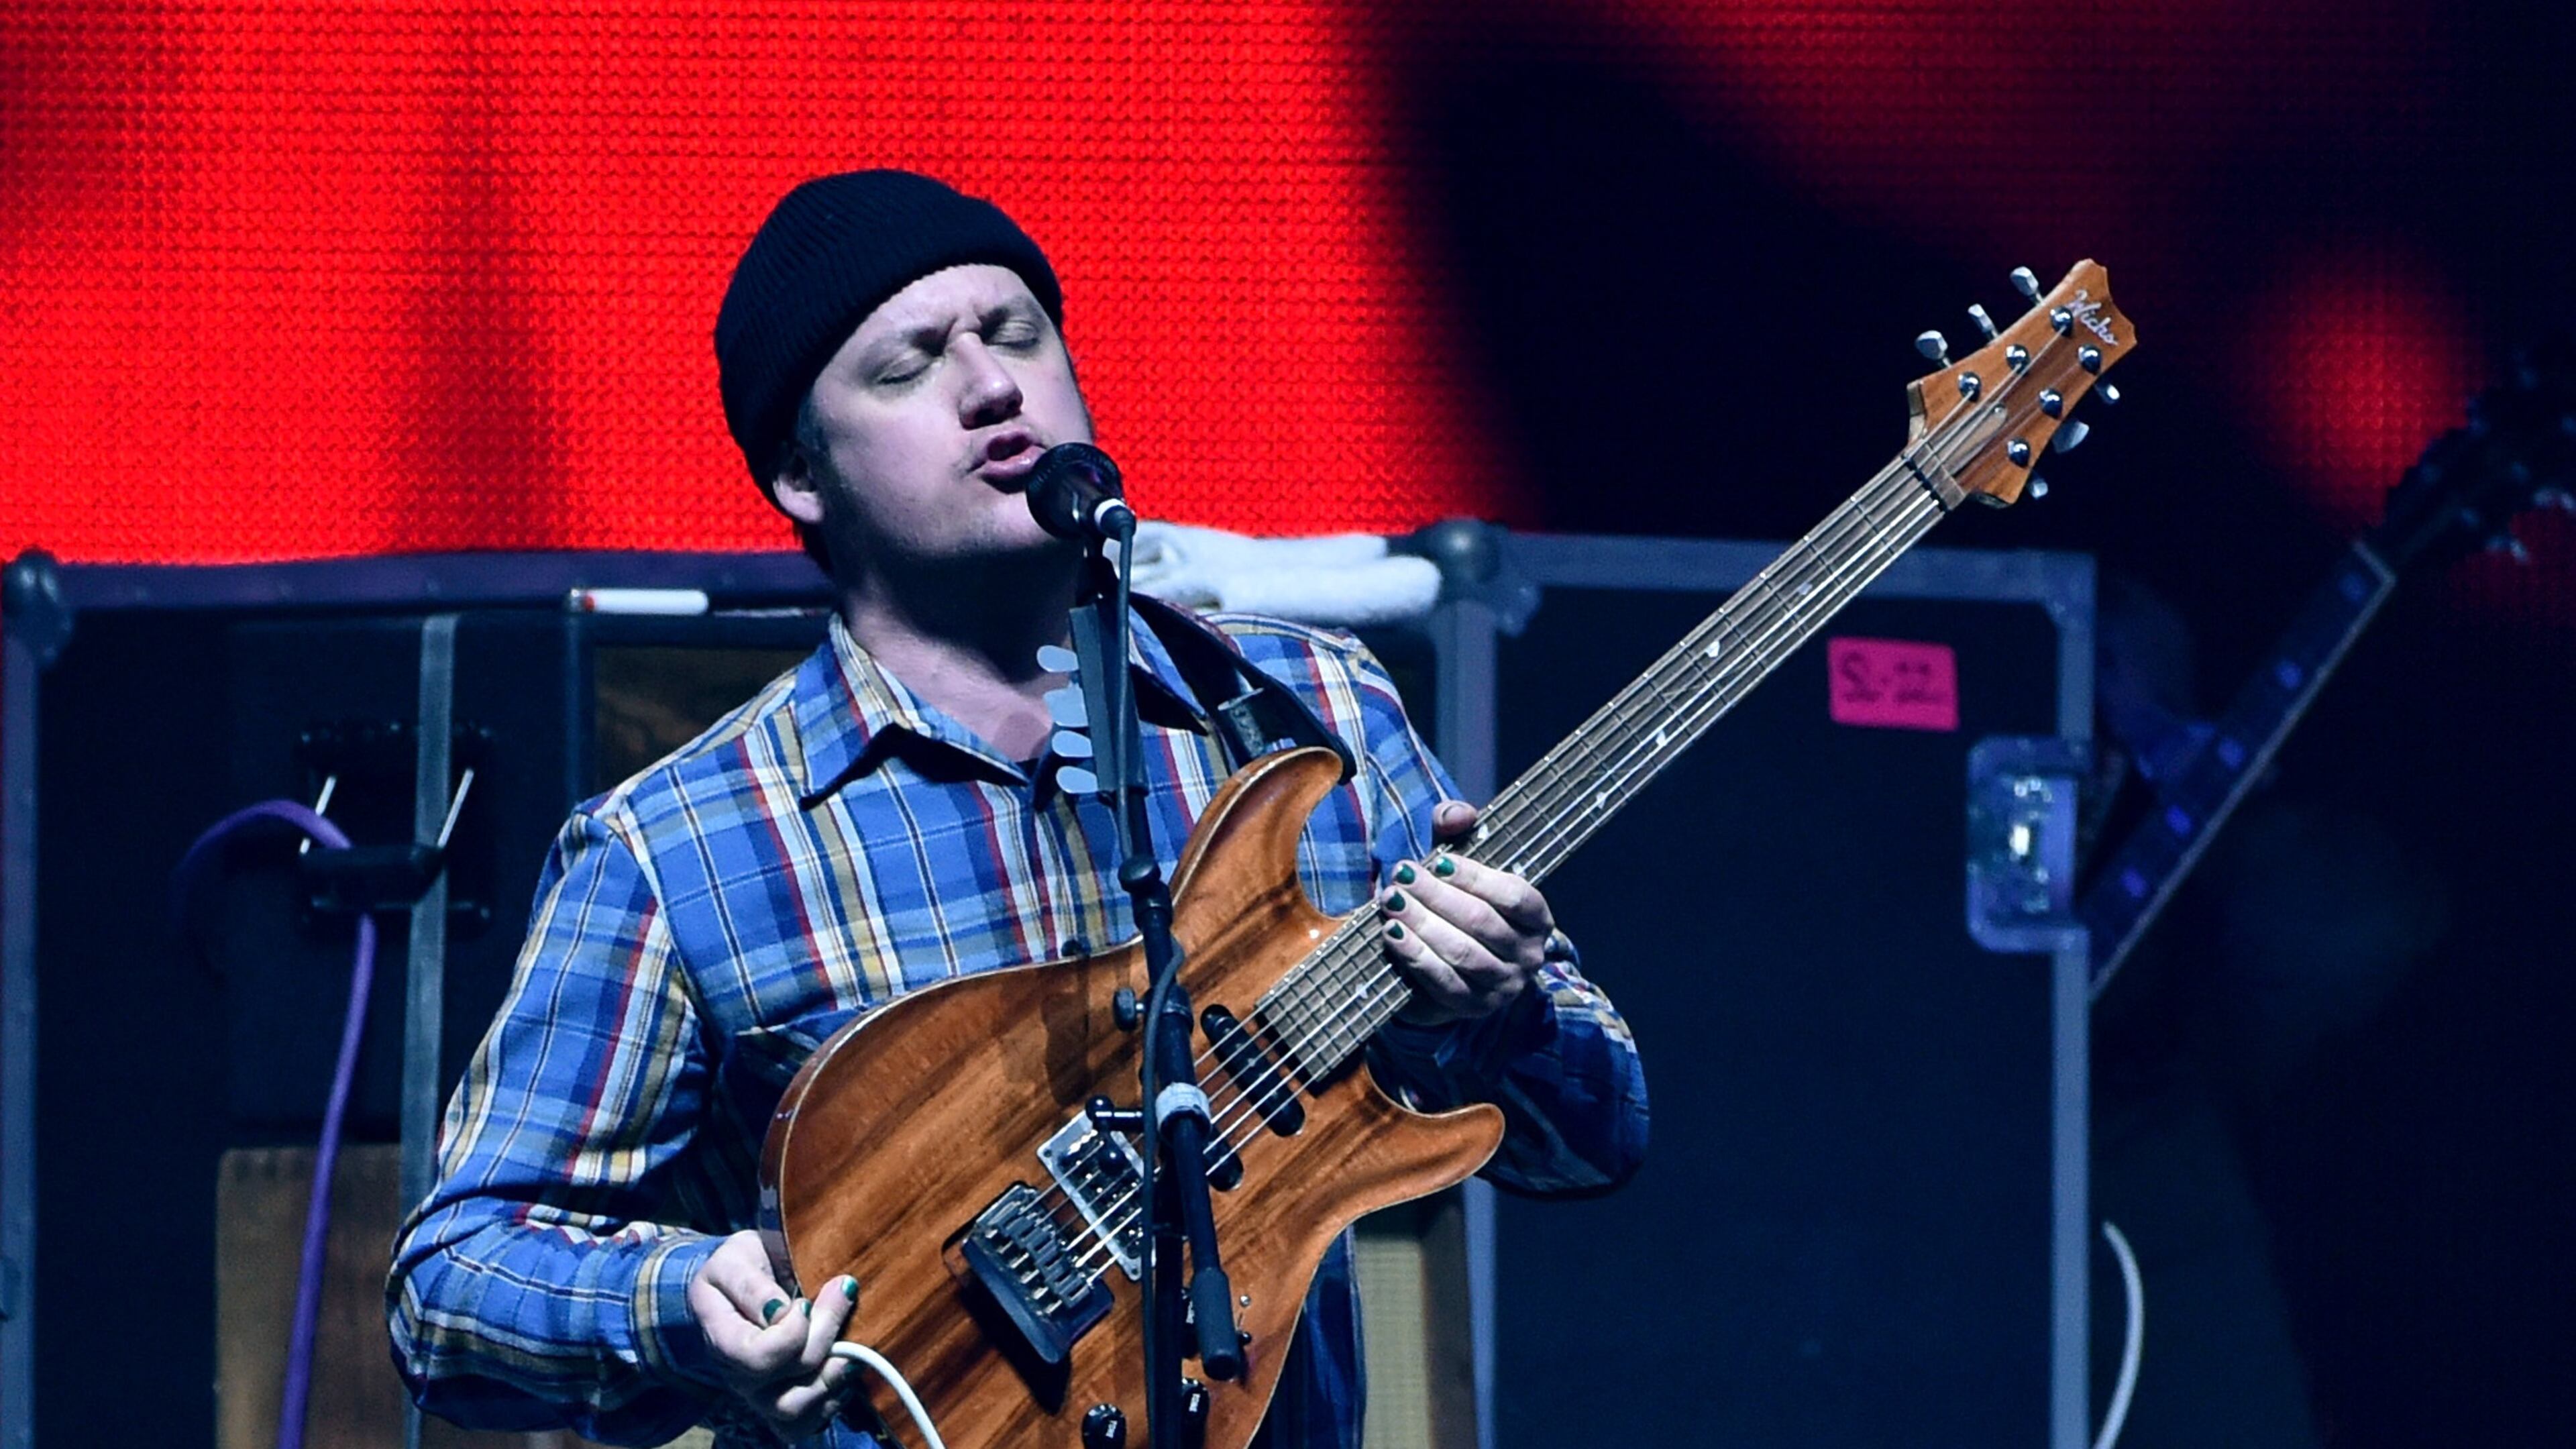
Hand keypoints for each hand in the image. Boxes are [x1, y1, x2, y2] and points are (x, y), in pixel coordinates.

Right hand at [686, 1230, 861, 1437]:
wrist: (738, 1282)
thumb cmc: (739, 1266)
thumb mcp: (735, 1258)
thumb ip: (752, 1285)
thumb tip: (783, 1312)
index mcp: (720, 1337)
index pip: (755, 1357)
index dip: (791, 1333)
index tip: (807, 1301)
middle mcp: (736, 1376)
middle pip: (783, 1387)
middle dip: (825, 1339)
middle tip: (844, 1291)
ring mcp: (760, 1394)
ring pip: (797, 1412)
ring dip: (834, 1378)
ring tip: (852, 1340)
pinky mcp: (783, 1400)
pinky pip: (808, 1422)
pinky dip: (834, 1399)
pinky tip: (847, 1366)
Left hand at [1380, 800, 1556, 1026]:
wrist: (1454, 966)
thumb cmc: (1460, 904)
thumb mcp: (1461, 865)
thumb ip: (1458, 830)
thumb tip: (1456, 815)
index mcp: (1537, 917)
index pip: (1513, 895)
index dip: (1475, 877)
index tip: (1437, 861)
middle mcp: (1529, 954)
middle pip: (1481, 921)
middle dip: (1436, 896)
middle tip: (1401, 876)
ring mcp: (1504, 985)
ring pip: (1461, 952)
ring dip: (1421, 924)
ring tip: (1391, 901)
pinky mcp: (1473, 1007)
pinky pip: (1443, 981)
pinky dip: (1415, 956)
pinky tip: (1392, 934)